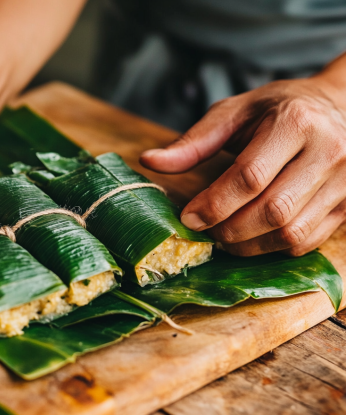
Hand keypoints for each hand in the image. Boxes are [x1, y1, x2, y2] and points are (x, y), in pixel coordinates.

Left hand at [140, 76, 345, 255]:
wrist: (339, 106)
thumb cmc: (277, 109)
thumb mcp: (234, 113)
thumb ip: (193, 142)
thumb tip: (149, 161)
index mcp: (295, 122)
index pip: (250, 176)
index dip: (214, 204)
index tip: (188, 217)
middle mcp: (329, 152)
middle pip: (271, 210)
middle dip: (228, 229)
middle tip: (204, 229)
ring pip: (290, 232)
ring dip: (248, 245)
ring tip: (224, 235)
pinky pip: (306, 241)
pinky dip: (271, 247)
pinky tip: (252, 236)